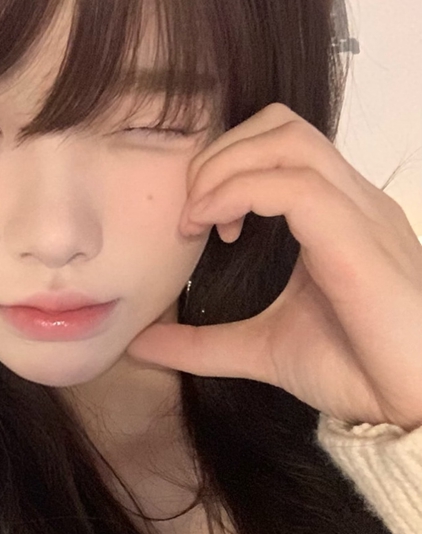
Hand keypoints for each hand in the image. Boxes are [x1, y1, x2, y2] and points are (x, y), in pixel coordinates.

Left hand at [127, 103, 421, 430]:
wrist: (412, 408)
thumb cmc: (357, 372)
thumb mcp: (259, 350)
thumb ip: (202, 342)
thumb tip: (139, 343)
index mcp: (337, 215)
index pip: (279, 144)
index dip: (225, 166)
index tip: (197, 220)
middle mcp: (353, 201)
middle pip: (280, 125)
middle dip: (218, 155)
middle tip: (190, 211)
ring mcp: (361, 213)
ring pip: (287, 140)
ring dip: (224, 168)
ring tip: (198, 218)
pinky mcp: (359, 240)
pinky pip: (295, 186)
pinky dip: (240, 192)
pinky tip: (216, 226)